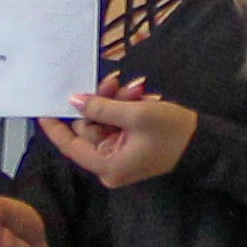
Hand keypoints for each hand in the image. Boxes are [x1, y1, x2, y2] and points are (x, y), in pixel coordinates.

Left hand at [36, 79, 197, 189]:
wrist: (204, 143)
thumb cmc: (171, 132)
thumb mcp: (135, 114)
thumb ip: (101, 107)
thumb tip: (73, 101)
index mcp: (107, 165)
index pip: (70, 146)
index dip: (55, 127)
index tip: (42, 109)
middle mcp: (109, 165)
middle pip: (89, 129)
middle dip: (100, 102)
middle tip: (113, 81)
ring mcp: (119, 156)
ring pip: (103, 122)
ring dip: (115, 101)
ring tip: (134, 87)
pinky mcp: (128, 147)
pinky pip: (116, 125)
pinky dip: (123, 108)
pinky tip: (138, 95)